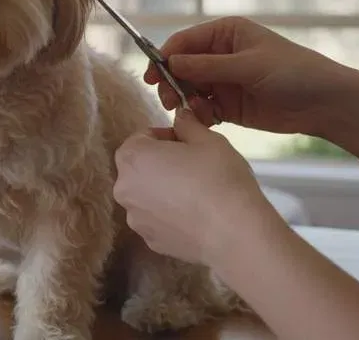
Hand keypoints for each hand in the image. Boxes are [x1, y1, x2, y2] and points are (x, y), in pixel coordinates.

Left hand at [113, 110, 273, 264]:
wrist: (234, 233)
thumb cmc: (218, 178)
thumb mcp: (208, 139)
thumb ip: (187, 124)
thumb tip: (180, 116)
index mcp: (131, 157)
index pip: (142, 138)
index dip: (167, 138)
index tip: (189, 145)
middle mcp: (123, 189)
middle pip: (140, 168)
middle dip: (162, 164)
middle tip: (194, 168)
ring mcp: (136, 219)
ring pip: (147, 196)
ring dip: (164, 191)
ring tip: (196, 195)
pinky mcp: (151, 242)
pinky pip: (157, 220)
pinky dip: (171, 216)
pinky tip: (196, 216)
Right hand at [144, 16, 358, 137]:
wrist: (325, 103)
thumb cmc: (292, 72)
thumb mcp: (248, 65)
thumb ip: (208, 66)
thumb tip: (171, 62)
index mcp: (226, 34)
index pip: (185, 42)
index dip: (166, 57)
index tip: (153, 76)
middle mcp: (221, 55)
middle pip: (182, 68)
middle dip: (173, 83)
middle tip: (169, 100)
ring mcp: (225, 81)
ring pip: (190, 90)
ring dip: (186, 101)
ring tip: (193, 112)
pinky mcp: (230, 106)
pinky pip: (204, 109)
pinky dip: (200, 115)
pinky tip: (208, 120)